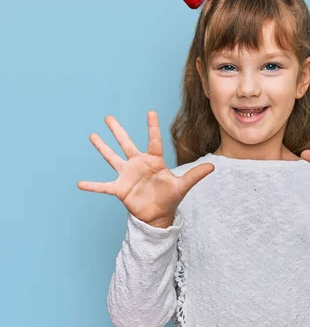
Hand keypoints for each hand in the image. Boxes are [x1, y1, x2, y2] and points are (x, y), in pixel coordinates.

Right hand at [77, 111, 214, 226]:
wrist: (158, 215)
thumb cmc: (170, 198)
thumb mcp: (183, 186)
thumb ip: (195, 175)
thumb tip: (213, 166)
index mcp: (154, 161)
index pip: (153, 141)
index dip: (152, 127)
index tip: (150, 111)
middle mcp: (138, 164)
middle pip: (126, 144)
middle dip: (118, 130)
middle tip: (108, 117)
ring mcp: (127, 175)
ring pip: (112, 158)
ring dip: (102, 148)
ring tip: (92, 135)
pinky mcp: (120, 189)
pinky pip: (103, 186)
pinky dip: (92, 185)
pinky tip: (80, 183)